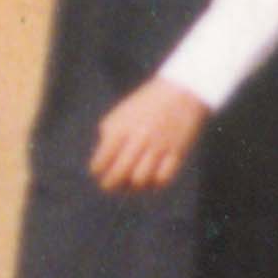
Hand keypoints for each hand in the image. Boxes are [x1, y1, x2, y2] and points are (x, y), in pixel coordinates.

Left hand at [86, 80, 206, 195]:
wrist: (180, 91)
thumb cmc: (146, 104)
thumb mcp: (121, 114)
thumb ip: (109, 135)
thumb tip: (102, 163)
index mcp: (120, 129)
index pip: (101, 161)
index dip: (97, 170)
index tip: (98, 172)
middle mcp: (138, 139)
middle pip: (118, 175)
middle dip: (110, 185)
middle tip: (110, 185)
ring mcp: (158, 147)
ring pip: (140, 180)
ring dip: (133, 186)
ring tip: (131, 182)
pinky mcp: (176, 153)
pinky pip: (162, 179)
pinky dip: (155, 183)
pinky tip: (151, 178)